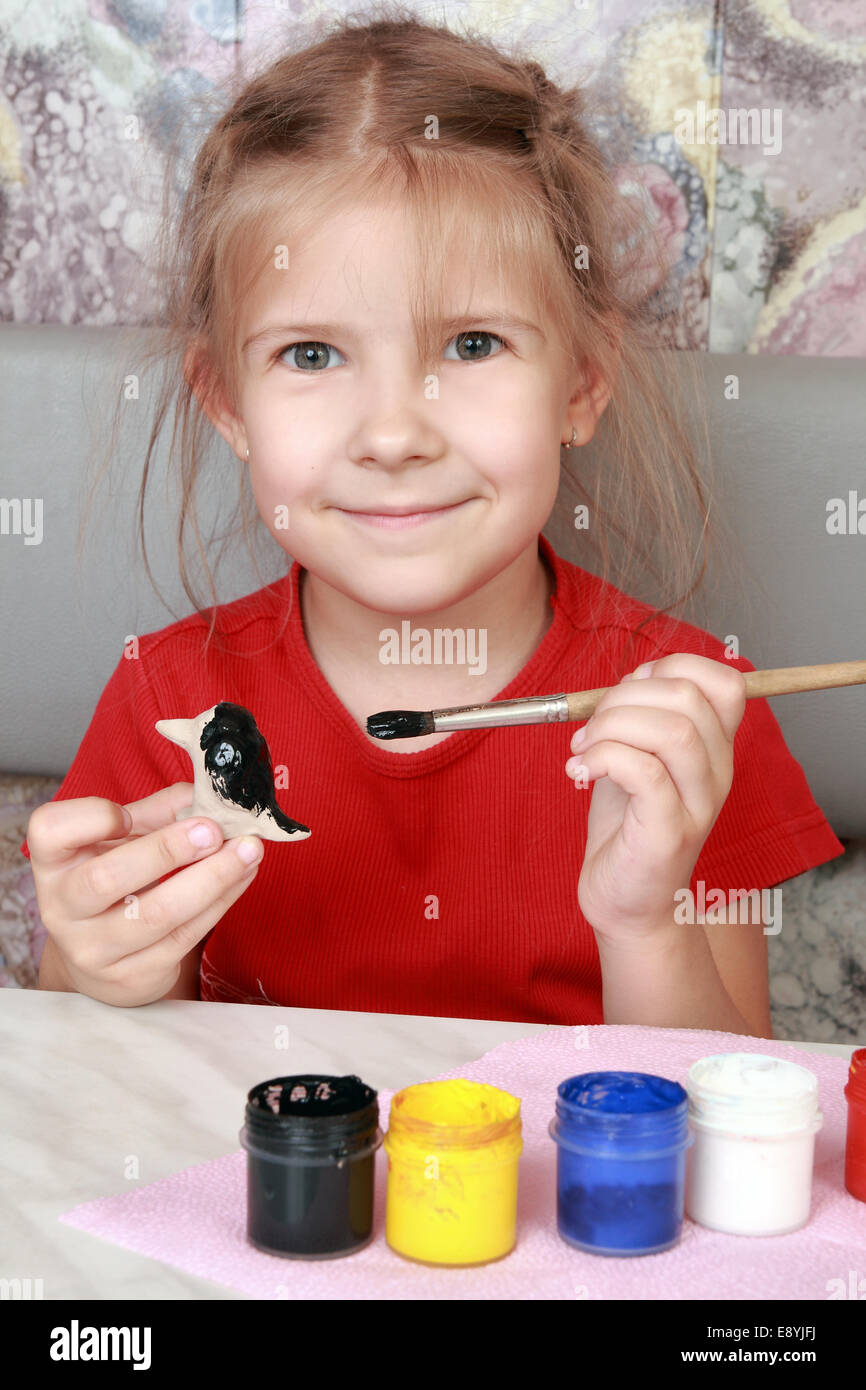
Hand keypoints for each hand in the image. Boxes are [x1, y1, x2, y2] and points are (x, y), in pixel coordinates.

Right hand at [27, 782, 263, 1005]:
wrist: (102, 959)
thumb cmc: (115, 884)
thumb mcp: (121, 842)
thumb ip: (156, 813)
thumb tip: (205, 793)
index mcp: (53, 863)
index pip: (50, 831)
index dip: (92, 818)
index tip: (127, 814)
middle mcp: (62, 909)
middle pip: (105, 878)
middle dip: (166, 850)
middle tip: (213, 830)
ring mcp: (94, 950)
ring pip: (155, 914)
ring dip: (211, 878)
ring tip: (246, 851)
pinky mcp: (133, 976)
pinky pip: (184, 936)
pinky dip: (221, 901)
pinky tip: (242, 876)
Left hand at [565, 654, 746, 943]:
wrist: (626, 904)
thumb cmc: (628, 828)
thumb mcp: (636, 758)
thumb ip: (642, 716)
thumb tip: (635, 675)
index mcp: (713, 749)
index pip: (725, 682)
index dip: (673, 666)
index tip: (629, 691)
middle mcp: (716, 774)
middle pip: (689, 698)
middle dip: (624, 698)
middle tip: (590, 729)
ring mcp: (697, 805)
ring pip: (673, 732)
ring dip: (612, 727)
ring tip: (583, 751)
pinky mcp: (670, 833)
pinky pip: (645, 772)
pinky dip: (604, 758)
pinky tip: (580, 772)